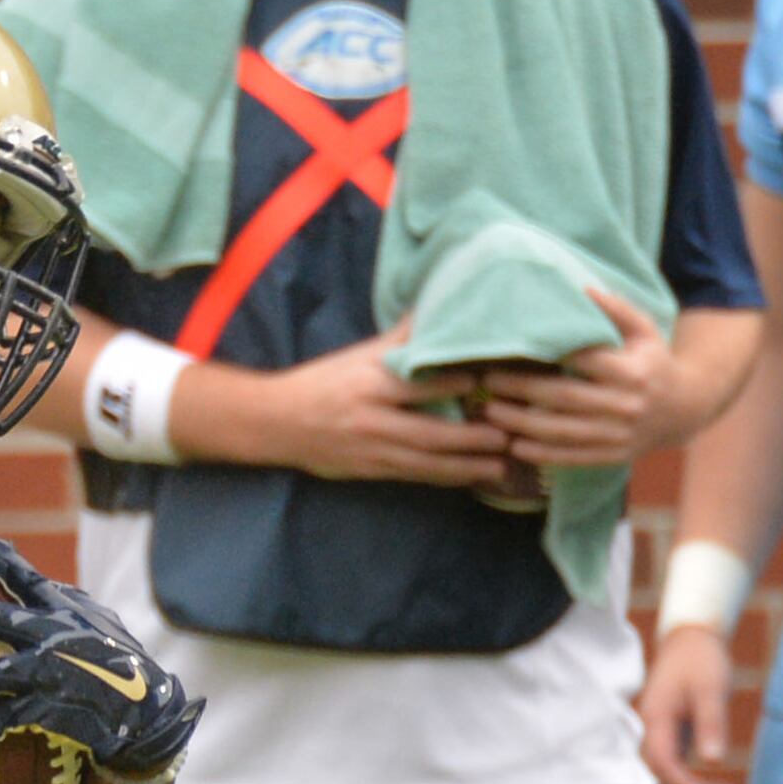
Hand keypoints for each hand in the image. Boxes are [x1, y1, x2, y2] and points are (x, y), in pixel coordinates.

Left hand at [0, 535, 203, 780]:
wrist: (152, 714)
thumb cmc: (121, 666)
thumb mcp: (98, 625)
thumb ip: (66, 606)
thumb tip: (35, 585)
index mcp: (66, 609)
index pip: (22, 572)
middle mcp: (56, 635)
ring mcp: (52, 673)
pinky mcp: (52, 710)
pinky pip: (1, 716)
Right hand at [197, 326, 509, 488]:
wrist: (276, 423)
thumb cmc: (321, 383)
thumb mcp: (356, 356)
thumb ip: (399, 339)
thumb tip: (436, 305)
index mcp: (368, 385)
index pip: (415, 385)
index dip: (452, 385)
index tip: (486, 381)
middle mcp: (372, 421)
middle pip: (428, 432)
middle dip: (470, 438)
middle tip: (507, 435)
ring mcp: (371, 450)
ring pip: (426, 462)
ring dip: (466, 466)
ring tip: (500, 466)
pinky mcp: (370, 471)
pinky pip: (414, 477)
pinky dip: (445, 477)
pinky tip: (469, 478)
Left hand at [475, 289, 677, 468]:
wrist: (683, 411)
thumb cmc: (653, 362)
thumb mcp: (644, 331)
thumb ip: (615, 309)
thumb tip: (581, 288)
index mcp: (633, 372)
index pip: (585, 361)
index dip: (549, 355)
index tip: (514, 349)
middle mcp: (626, 406)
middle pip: (565, 398)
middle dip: (522, 390)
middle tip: (488, 382)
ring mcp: (619, 435)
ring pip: (563, 432)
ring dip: (522, 424)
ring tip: (490, 413)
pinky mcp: (612, 457)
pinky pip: (572, 457)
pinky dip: (541, 454)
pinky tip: (514, 445)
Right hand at [636, 622, 737, 783]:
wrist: (690, 640)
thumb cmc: (700, 661)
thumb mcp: (711, 689)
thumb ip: (711, 724)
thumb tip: (714, 760)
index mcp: (656, 720)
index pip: (665, 766)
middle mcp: (651, 731)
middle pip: (661, 777)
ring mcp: (658, 733)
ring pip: (666, 774)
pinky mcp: (668, 734)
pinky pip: (673, 766)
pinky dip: (691, 780)